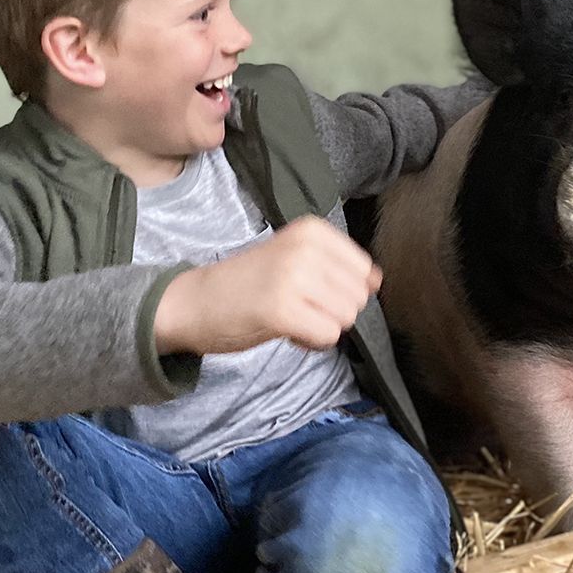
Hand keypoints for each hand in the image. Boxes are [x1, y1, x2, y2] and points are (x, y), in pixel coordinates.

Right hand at [154, 215, 382, 354]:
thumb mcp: (296, 259)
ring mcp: (294, 278)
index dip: (340, 290)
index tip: (307, 288)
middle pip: (358, 297)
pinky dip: (311, 342)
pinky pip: (327, 336)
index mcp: (312, 230)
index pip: (363, 270)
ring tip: (289, 316)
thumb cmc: (249, 283)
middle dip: (333, 311)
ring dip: (321, 327)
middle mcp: (306, 248)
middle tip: (296, 305)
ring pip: (346, 318)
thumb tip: (377, 280)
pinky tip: (286, 331)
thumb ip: (338, 266)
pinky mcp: (283, 310)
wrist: (195, 302)